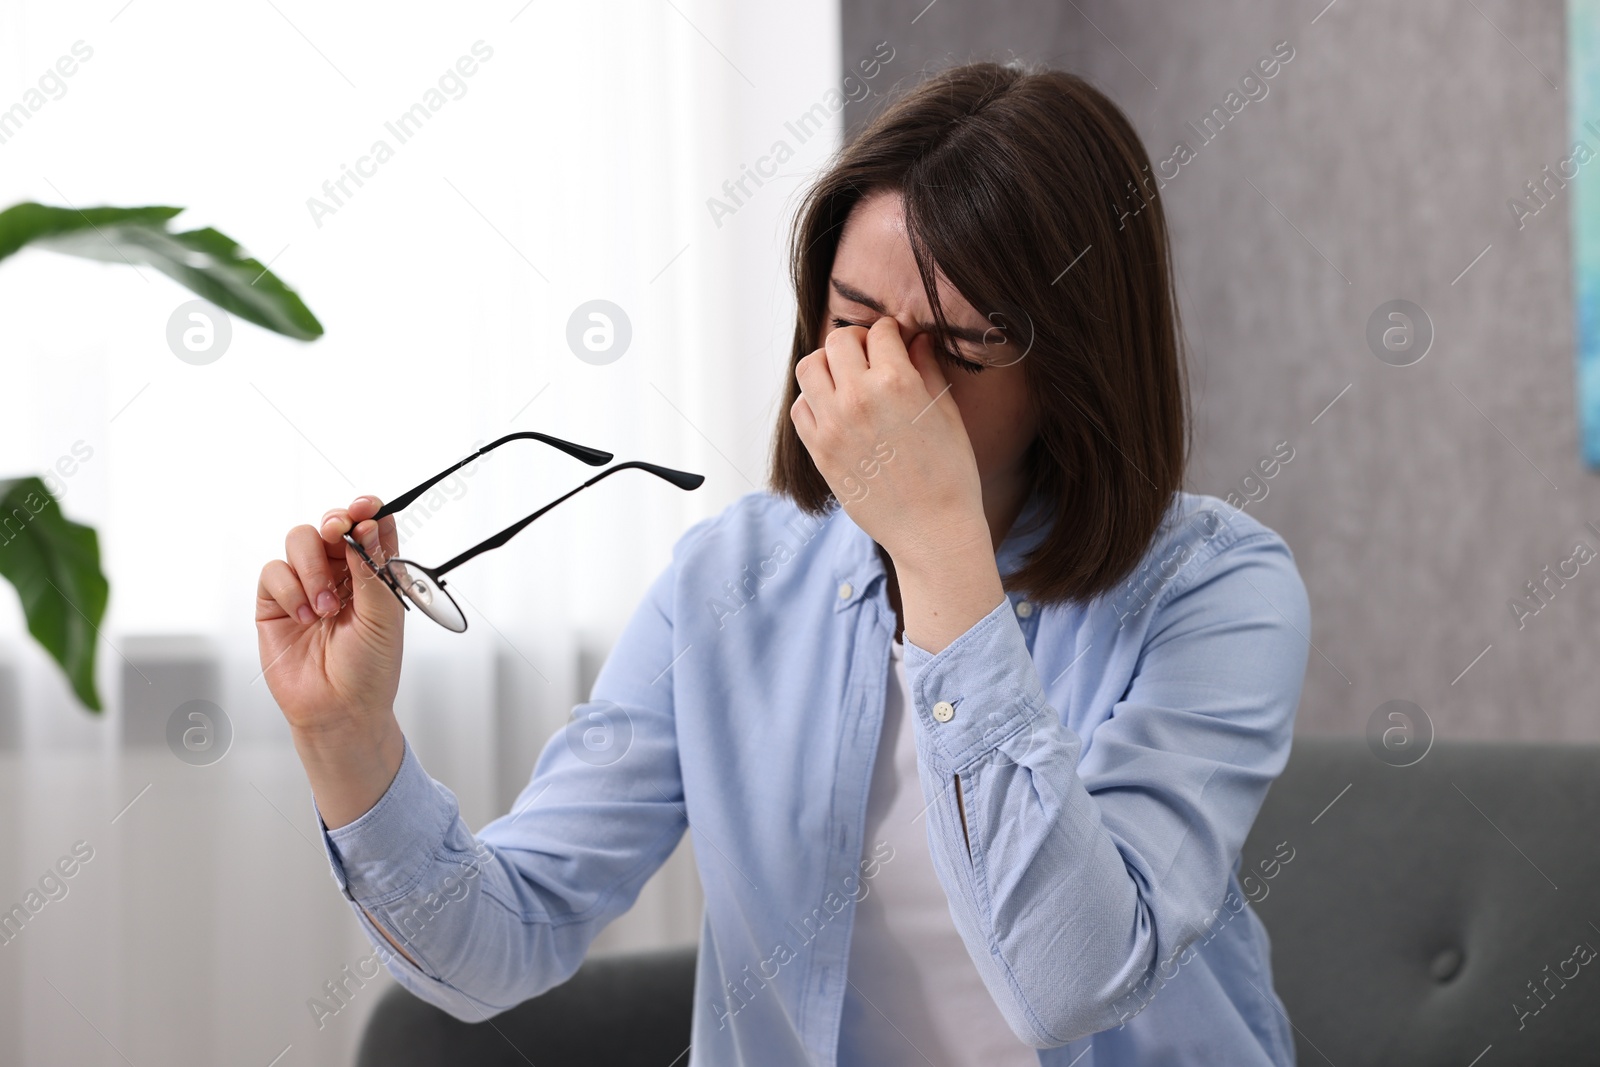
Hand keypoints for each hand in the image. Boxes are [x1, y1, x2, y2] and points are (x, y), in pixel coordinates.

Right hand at [255, 496, 404, 736]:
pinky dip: (290, 590)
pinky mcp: (275, 603)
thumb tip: (366, 528)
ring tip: (326, 608)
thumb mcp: (384, 617)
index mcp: (372, 574)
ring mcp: (305, 586)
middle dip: (334, 522)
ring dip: (313, 568)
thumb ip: (374, 571)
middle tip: (339, 532)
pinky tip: (306, 618)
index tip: (366, 507)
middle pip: (330, 524)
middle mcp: (339, 574)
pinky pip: (274, 572)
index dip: (367, 510)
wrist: (339, 710)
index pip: (369, 527)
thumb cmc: (369, 669)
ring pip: (299, 540)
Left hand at [790, 317, 989, 567]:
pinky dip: (813, 400)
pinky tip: (835, 409)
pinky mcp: (819, 451)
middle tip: (870, 356)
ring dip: (827, 364)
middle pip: (838, 340)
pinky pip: (800, 408)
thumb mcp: (947, 414)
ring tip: (846, 378)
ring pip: (810, 367)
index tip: (897, 341)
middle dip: (857, 341)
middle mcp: (858, 398)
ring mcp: (832, 425)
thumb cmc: (950, 474)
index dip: (892, 332)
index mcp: (896, 382)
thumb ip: (928, 370)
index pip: (881, 332)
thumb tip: (916, 340)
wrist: (931, 529)